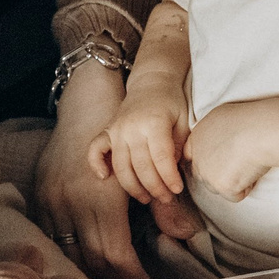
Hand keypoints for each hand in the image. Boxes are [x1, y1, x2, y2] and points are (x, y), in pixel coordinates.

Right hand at [39, 61, 153, 278]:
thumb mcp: (148, 167)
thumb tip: (184, 235)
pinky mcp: (43, 197)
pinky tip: (79, 273)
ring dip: (87, 277)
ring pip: (68, 252)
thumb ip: (164, 203)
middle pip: (91, 258)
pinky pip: (52, 238)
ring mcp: (54, 199)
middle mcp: (74, 200)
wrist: (88, 101)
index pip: (116, 252)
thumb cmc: (125, 132)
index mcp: (103, 195)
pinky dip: (67, 258)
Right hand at [88, 85, 187, 205]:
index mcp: (154, 123)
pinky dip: (95, 164)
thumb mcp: (183, 121)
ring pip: (121, 166)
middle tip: (166, 198)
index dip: (169, 178)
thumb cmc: (172, 102)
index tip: (178, 189)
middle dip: (155, 187)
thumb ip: (178, 146)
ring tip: (146, 197)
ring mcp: (117, 129)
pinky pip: (95, 149)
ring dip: (133, 186)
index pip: (161, 158)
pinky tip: (104, 177)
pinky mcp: (108, 130)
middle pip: (141, 167)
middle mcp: (132, 127)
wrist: (153, 80)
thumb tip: (175, 170)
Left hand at [185, 99, 278, 201]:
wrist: (261, 131)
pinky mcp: (222, 187)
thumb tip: (219, 140)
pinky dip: (247, 187)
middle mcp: (198, 158)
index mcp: (196, 138)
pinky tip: (253, 171)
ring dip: (234, 181)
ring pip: (219, 187)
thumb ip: (213, 132)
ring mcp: (208, 175)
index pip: (193, 155)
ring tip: (249, 163)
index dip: (210, 159)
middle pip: (205, 175)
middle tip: (240, 161)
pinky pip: (236, 195)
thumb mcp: (222, 116)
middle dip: (220, 173)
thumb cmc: (249, 118)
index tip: (224, 157)